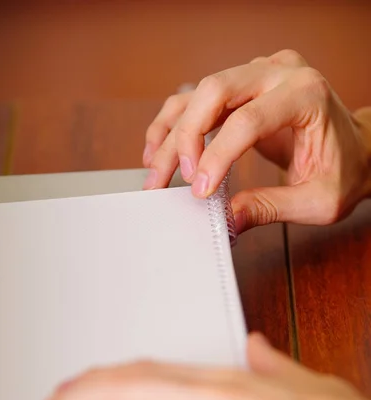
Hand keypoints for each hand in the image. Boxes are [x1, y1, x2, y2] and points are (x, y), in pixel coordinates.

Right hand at [143, 50, 370, 232]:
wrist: (358, 151)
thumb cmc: (344, 172)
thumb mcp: (316, 201)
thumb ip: (270, 208)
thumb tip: (226, 220)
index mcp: (306, 95)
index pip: (248, 120)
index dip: (216, 157)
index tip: (200, 193)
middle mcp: (281, 74)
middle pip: (215, 91)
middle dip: (186, 138)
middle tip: (172, 179)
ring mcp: (260, 74)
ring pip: (200, 93)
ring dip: (172, 132)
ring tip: (155, 170)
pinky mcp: (244, 86)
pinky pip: (200, 98)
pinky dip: (176, 122)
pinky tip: (160, 148)